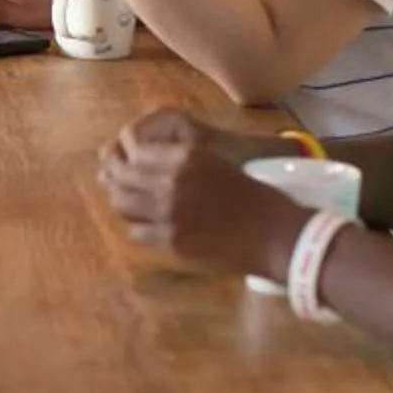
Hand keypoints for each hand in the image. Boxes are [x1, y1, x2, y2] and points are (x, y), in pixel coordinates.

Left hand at [98, 108, 300, 277]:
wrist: (275, 233)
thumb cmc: (253, 196)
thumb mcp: (215, 163)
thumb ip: (178, 162)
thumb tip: (138, 160)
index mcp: (185, 156)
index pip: (136, 152)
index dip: (127, 159)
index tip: (123, 165)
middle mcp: (171, 180)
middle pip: (122, 177)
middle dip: (117, 181)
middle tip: (117, 186)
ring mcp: (168, 212)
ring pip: (122, 204)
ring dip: (125, 205)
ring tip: (135, 207)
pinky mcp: (171, 240)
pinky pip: (137, 232)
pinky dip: (141, 230)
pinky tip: (154, 229)